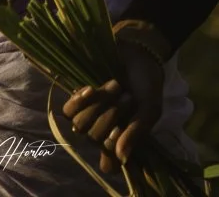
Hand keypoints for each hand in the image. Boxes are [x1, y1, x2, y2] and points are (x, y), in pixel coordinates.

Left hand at [61, 40, 164, 174]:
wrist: (136, 53)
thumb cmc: (146, 84)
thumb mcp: (149, 109)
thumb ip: (136, 132)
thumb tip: (121, 158)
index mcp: (121, 141)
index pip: (108, 165)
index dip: (111, 152)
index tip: (121, 133)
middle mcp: (103, 132)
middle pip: (94, 139)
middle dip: (112, 116)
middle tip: (128, 98)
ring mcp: (89, 116)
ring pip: (81, 125)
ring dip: (100, 105)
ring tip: (117, 87)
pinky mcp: (78, 99)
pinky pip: (68, 110)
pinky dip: (80, 100)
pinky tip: (92, 89)